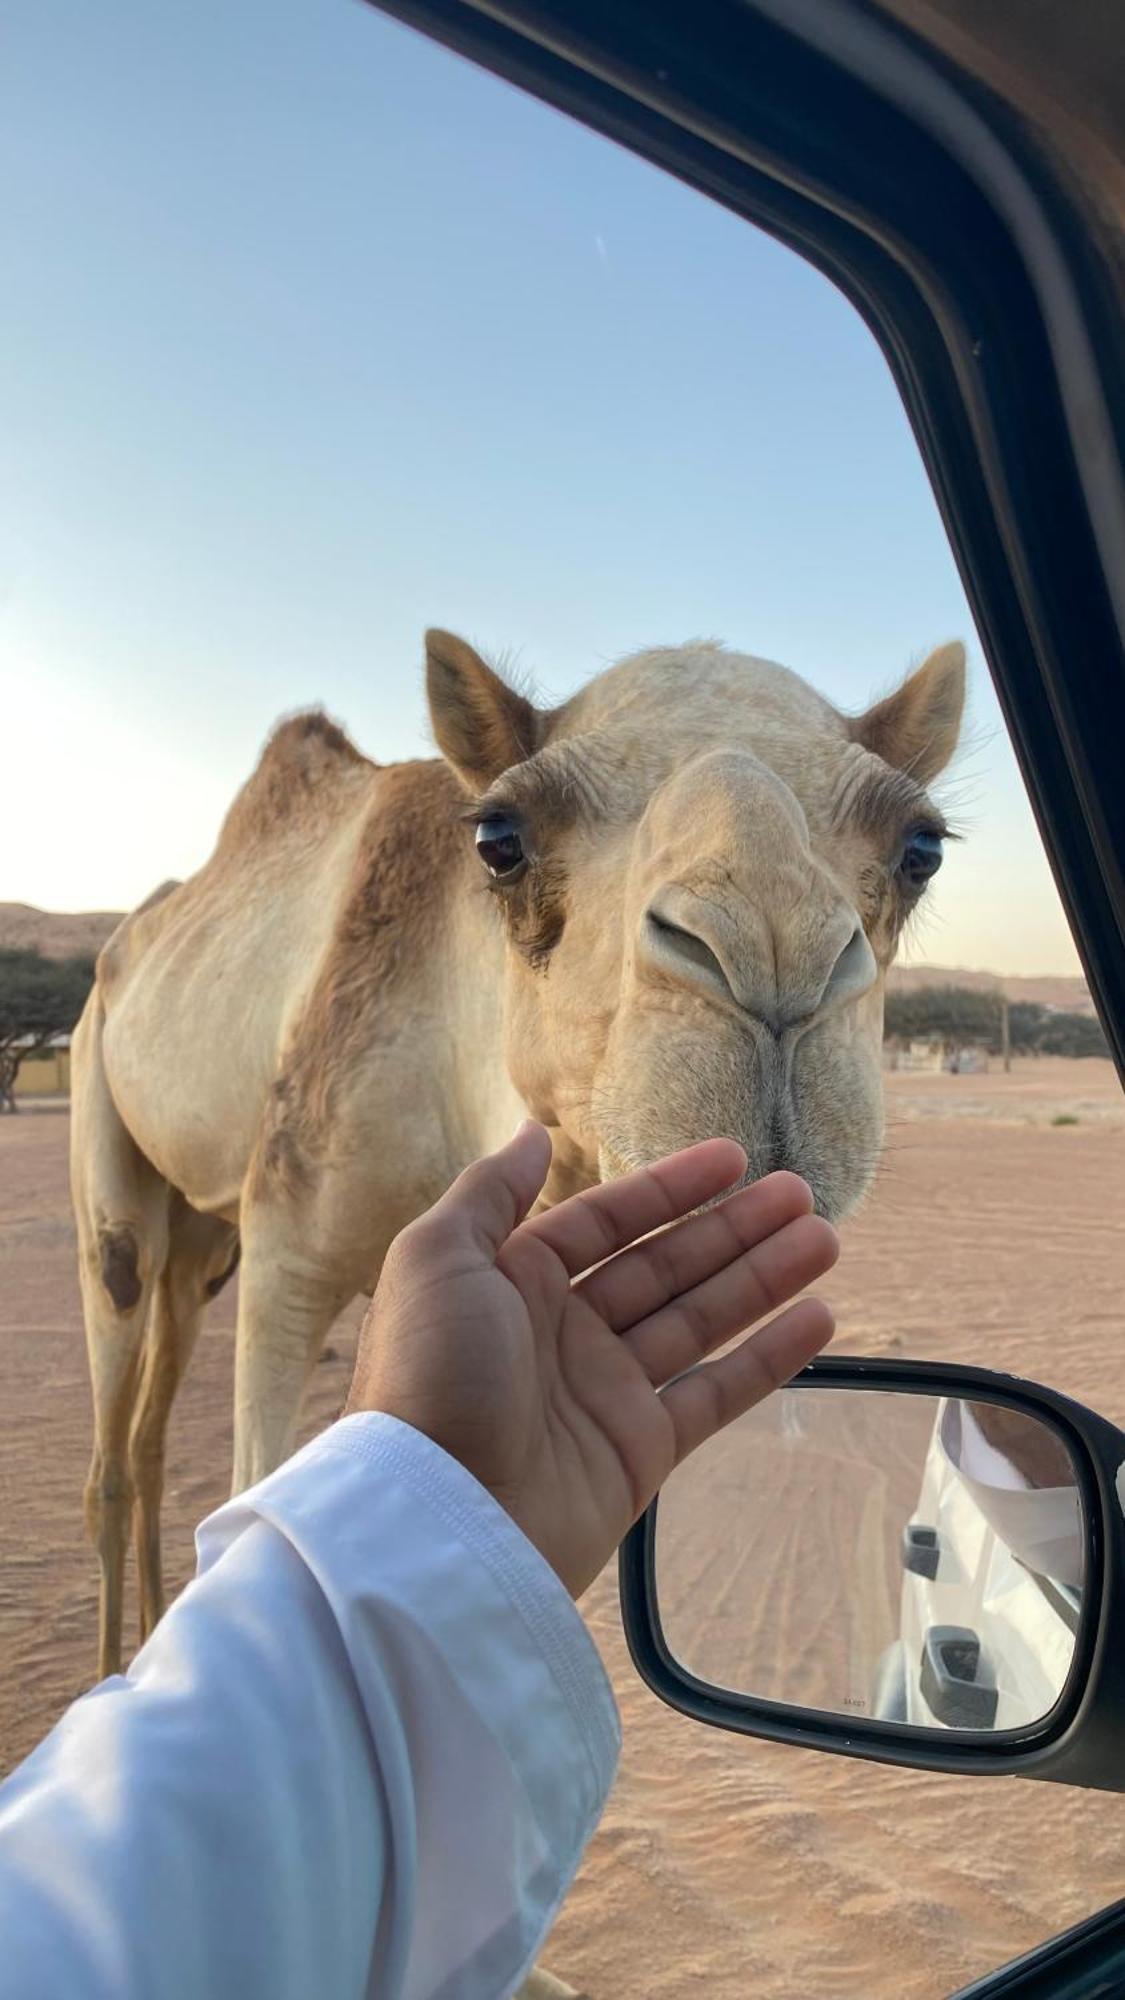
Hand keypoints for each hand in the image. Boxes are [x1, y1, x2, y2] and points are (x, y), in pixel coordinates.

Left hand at [347, 1121, 838, 1594]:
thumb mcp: (436, 1259)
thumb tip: (534, 1133)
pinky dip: (768, 1357)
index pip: (604, 1221)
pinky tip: (819, 1317)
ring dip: (761, 1279)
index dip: (668, 1190)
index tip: (734, 1158)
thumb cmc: (431, 1377)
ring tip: (825, 1238)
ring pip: (698, 1321)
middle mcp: (562, 1331)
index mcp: (512, 1280)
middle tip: (801, 1194)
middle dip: (731, 1228)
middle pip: (664, 1266)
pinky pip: (715, 1393)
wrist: (440, 1520)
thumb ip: (489, 1192)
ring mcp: (604, 1393)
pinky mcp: (639, 1452)